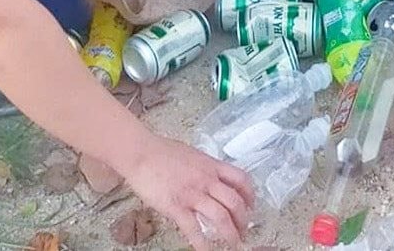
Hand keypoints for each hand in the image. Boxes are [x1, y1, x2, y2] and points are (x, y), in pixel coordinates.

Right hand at [124, 135, 254, 250]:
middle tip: (243, 232)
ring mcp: (193, 193)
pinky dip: (203, 243)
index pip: (241, 179)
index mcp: (212, 166)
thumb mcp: (193, 155)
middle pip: (235, 201)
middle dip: (243, 220)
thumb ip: (205, 168)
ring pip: (220, 216)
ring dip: (230, 233)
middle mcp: (207, 179)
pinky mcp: (177, 206)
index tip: (251, 206)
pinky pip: (194, 228)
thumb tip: (211, 177)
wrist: (142, 152)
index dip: (250, 195)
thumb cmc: (163, 152)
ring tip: (233, 244)